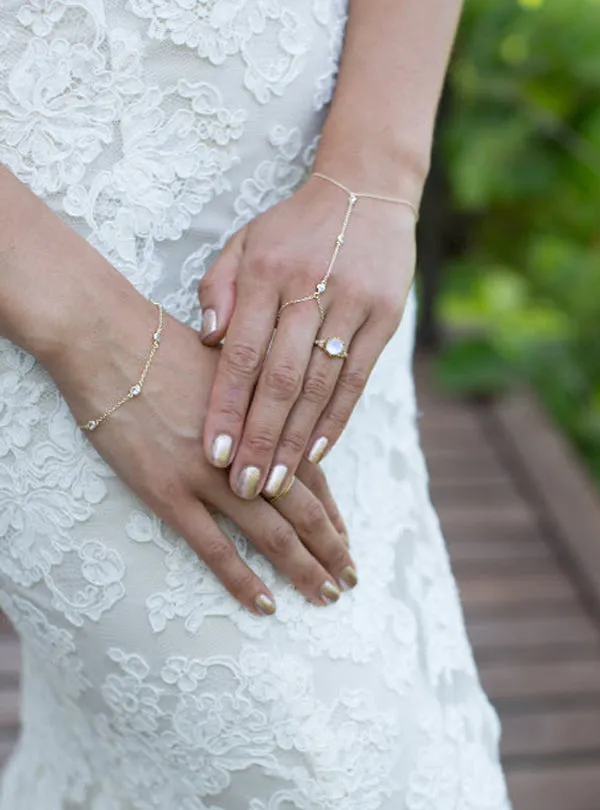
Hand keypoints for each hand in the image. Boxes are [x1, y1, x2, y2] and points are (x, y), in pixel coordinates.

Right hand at [44, 277, 355, 614]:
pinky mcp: (168, 492)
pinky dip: (242, 579)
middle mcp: (247, 449)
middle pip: (302, 510)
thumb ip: (256, 396)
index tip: (344, 540)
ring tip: (324, 596)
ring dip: (302, 568)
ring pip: (270, 534)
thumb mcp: (227, 363)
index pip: (311, 475)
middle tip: (348, 580)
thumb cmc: (163, 343)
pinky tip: (265, 604)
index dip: (331, 512)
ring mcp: (209, 474)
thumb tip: (276, 416)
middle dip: (330, 548)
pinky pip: (213, 547)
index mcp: (264, 418)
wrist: (108, 338)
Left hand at [198, 173, 415, 498]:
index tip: (212, 454)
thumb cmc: (293, 226)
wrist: (367, 189)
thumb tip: (206, 342)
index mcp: (264, 272)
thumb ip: (219, 288)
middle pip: (280, 379)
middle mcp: (308, 289)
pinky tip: (317, 453)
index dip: (226, 407)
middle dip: (259, 438)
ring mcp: (351, 303)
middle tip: (243, 487)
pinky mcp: (385, 316)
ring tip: (275, 483)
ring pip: (319, 385)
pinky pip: (357, 377)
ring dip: (296, 440)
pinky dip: (336, 419)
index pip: (242, 354)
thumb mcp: (245, 241)